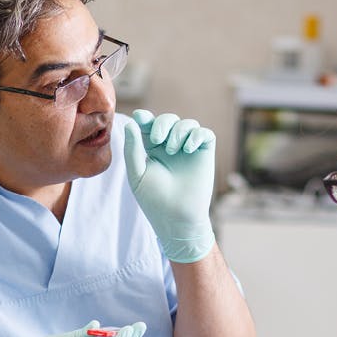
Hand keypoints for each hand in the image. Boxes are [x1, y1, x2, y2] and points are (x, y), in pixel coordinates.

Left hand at [123, 109, 216, 262]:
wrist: (177, 218)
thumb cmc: (155, 201)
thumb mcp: (137, 173)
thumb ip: (133, 149)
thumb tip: (131, 123)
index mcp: (153, 150)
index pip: (149, 126)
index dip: (145, 118)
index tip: (140, 117)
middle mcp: (172, 147)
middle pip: (169, 120)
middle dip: (162, 123)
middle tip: (156, 139)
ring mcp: (189, 150)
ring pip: (187, 123)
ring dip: (178, 131)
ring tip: (173, 150)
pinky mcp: (205, 154)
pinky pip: (205, 133)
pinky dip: (196, 135)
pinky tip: (187, 149)